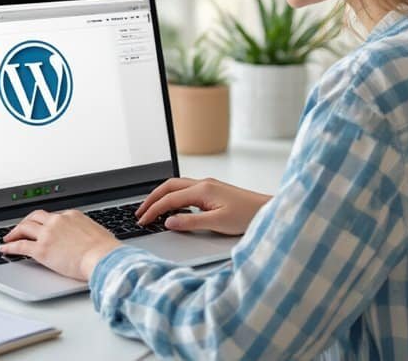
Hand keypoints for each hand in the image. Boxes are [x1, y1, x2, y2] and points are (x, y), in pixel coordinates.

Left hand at [0, 209, 121, 280]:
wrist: (103, 257)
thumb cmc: (105, 250)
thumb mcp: (96, 233)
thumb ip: (85, 232)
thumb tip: (85, 240)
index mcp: (71, 216)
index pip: (52, 216)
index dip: (44, 223)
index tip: (41, 228)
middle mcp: (57, 221)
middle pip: (35, 217)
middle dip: (26, 222)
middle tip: (20, 228)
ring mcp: (48, 234)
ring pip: (25, 227)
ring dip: (15, 232)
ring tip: (9, 238)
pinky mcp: (41, 249)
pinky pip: (20, 245)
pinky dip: (10, 246)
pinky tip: (5, 249)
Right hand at [135, 177, 270, 234]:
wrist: (268, 210)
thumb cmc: (248, 216)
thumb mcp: (218, 223)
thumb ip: (191, 222)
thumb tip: (168, 222)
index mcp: (202, 190)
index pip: (169, 199)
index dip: (153, 210)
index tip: (142, 221)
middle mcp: (203, 183)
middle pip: (168, 186)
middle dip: (151, 199)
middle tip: (140, 213)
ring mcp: (208, 185)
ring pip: (176, 186)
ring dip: (161, 196)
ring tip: (151, 209)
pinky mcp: (212, 190)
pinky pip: (185, 190)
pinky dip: (173, 197)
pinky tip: (172, 208)